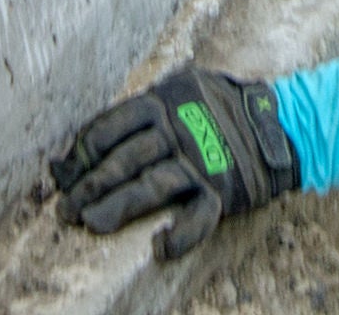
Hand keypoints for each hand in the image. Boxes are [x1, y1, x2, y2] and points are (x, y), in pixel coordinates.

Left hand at [51, 63, 298, 261]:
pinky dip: (179, 235)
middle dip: (90, 186)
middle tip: (65, 209)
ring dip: (118, 208)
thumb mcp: (179, 90)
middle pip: (124, 160)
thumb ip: (142, 111)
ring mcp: (199, 162)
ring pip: (151, 187)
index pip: (111, 126)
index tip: (63, 175)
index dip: (83, 153)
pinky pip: (197, 217)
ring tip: (91, 225)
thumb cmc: (215, 105)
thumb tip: (88, 143)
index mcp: (162, 102)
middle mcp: (177, 130)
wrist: (275, 121)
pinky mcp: (220, 191)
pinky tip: (158, 248)